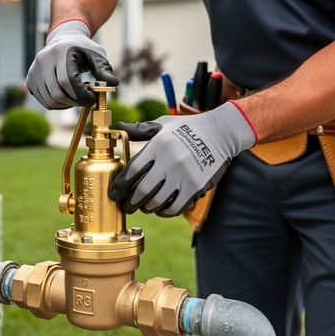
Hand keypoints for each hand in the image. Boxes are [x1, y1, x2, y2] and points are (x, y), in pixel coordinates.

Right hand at [26, 19, 117, 108]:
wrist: (63, 40)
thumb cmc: (83, 49)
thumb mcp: (97, 55)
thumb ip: (104, 69)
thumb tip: (113, 83)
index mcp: (60, 51)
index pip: (67, 80)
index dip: (80, 94)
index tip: (91, 99)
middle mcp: (43, 59)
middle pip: (57, 93)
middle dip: (74, 101)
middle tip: (85, 99)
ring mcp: (34, 70)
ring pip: (50, 100)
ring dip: (67, 105)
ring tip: (76, 96)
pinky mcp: (30, 79)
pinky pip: (44, 101)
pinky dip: (57, 104)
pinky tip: (66, 96)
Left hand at [109, 102, 257, 216]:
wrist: (220, 133)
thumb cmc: (187, 128)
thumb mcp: (163, 124)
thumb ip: (140, 129)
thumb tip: (119, 129)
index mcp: (158, 145)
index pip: (132, 170)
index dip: (119, 186)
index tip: (114, 194)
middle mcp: (169, 161)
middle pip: (142, 191)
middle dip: (130, 203)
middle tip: (127, 206)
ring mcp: (183, 175)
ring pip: (157, 202)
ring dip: (146, 208)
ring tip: (144, 207)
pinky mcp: (195, 187)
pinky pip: (175, 207)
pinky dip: (164, 212)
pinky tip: (161, 209)